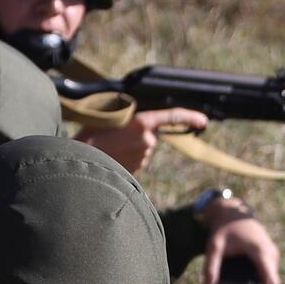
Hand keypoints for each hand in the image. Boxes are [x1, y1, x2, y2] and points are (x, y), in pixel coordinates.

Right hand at [76, 107, 208, 174]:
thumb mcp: (107, 114)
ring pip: (143, 147)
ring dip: (131, 145)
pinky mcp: (138, 169)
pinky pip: (137, 158)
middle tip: (116, 132)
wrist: (80, 162)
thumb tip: (142, 119)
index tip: (204, 120)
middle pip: (151, 133)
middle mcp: (147, 140)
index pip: (172, 116)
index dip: (190, 116)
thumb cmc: (90, 134)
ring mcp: (143, 156)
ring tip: (110, 145)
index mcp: (142, 122)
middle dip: (139, 132)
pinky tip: (113, 155)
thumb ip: (129, 114)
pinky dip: (128, 156)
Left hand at [203, 203, 280, 283]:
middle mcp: (271, 253)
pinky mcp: (271, 254)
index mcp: (260, 252)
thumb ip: (211, 266)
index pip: (272, 282)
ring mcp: (273, 253)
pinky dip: (261, 280)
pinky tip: (245, 280)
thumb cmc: (223, 227)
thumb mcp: (214, 246)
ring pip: (272, 280)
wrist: (233, 210)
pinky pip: (270, 273)